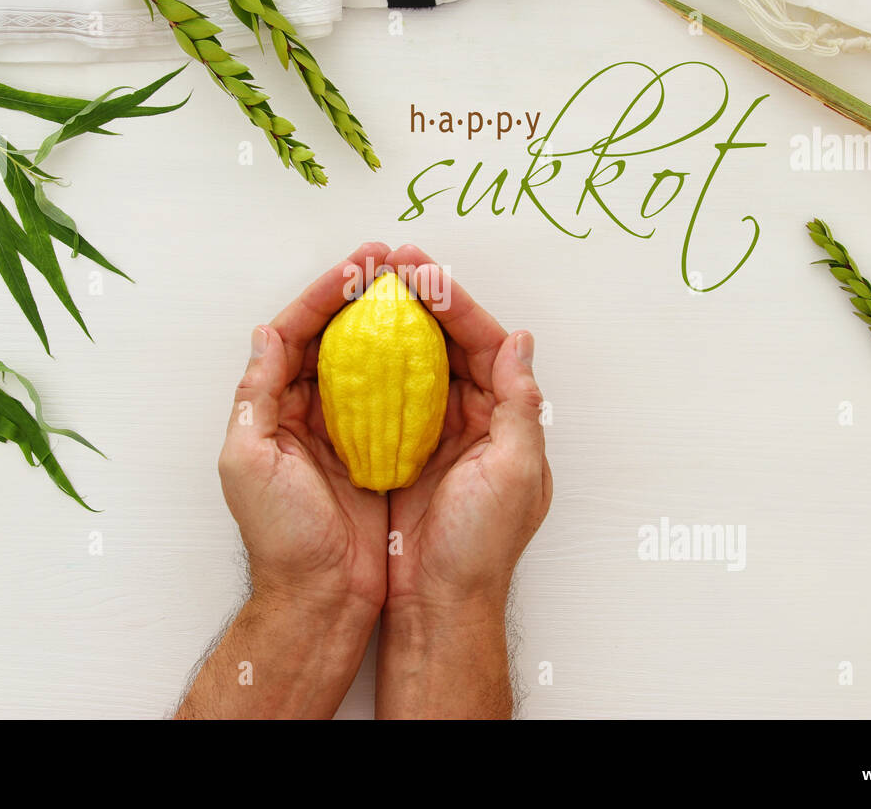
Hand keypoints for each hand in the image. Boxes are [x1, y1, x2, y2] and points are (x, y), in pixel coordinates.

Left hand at [217, 242, 392, 620]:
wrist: (322, 598)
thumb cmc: (280, 539)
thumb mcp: (249, 461)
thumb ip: (255, 395)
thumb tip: (266, 333)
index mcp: (272, 408)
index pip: (296, 332)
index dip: (326, 293)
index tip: (359, 264)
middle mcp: (307, 411)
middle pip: (334, 336)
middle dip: (361, 296)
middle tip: (393, 261)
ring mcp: (345, 430)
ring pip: (367, 359)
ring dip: (389, 322)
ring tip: (415, 286)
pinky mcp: (379, 451)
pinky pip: (397, 397)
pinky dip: (411, 367)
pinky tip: (432, 343)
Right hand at [377, 244, 552, 717]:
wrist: (437, 607)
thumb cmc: (480, 548)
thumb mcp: (516, 473)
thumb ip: (521, 404)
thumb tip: (521, 339)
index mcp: (505, 418)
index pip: (483, 342)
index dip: (454, 301)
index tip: (422, 268)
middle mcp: (474, 419)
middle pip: (447, 343)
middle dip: (419, 301)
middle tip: (388, 263)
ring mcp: (436, 435)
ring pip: (415, 363)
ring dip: (393, 325)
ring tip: (367, 288)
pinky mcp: (401, 453)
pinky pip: (386, 396)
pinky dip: (370, 368)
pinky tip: (349, 345)